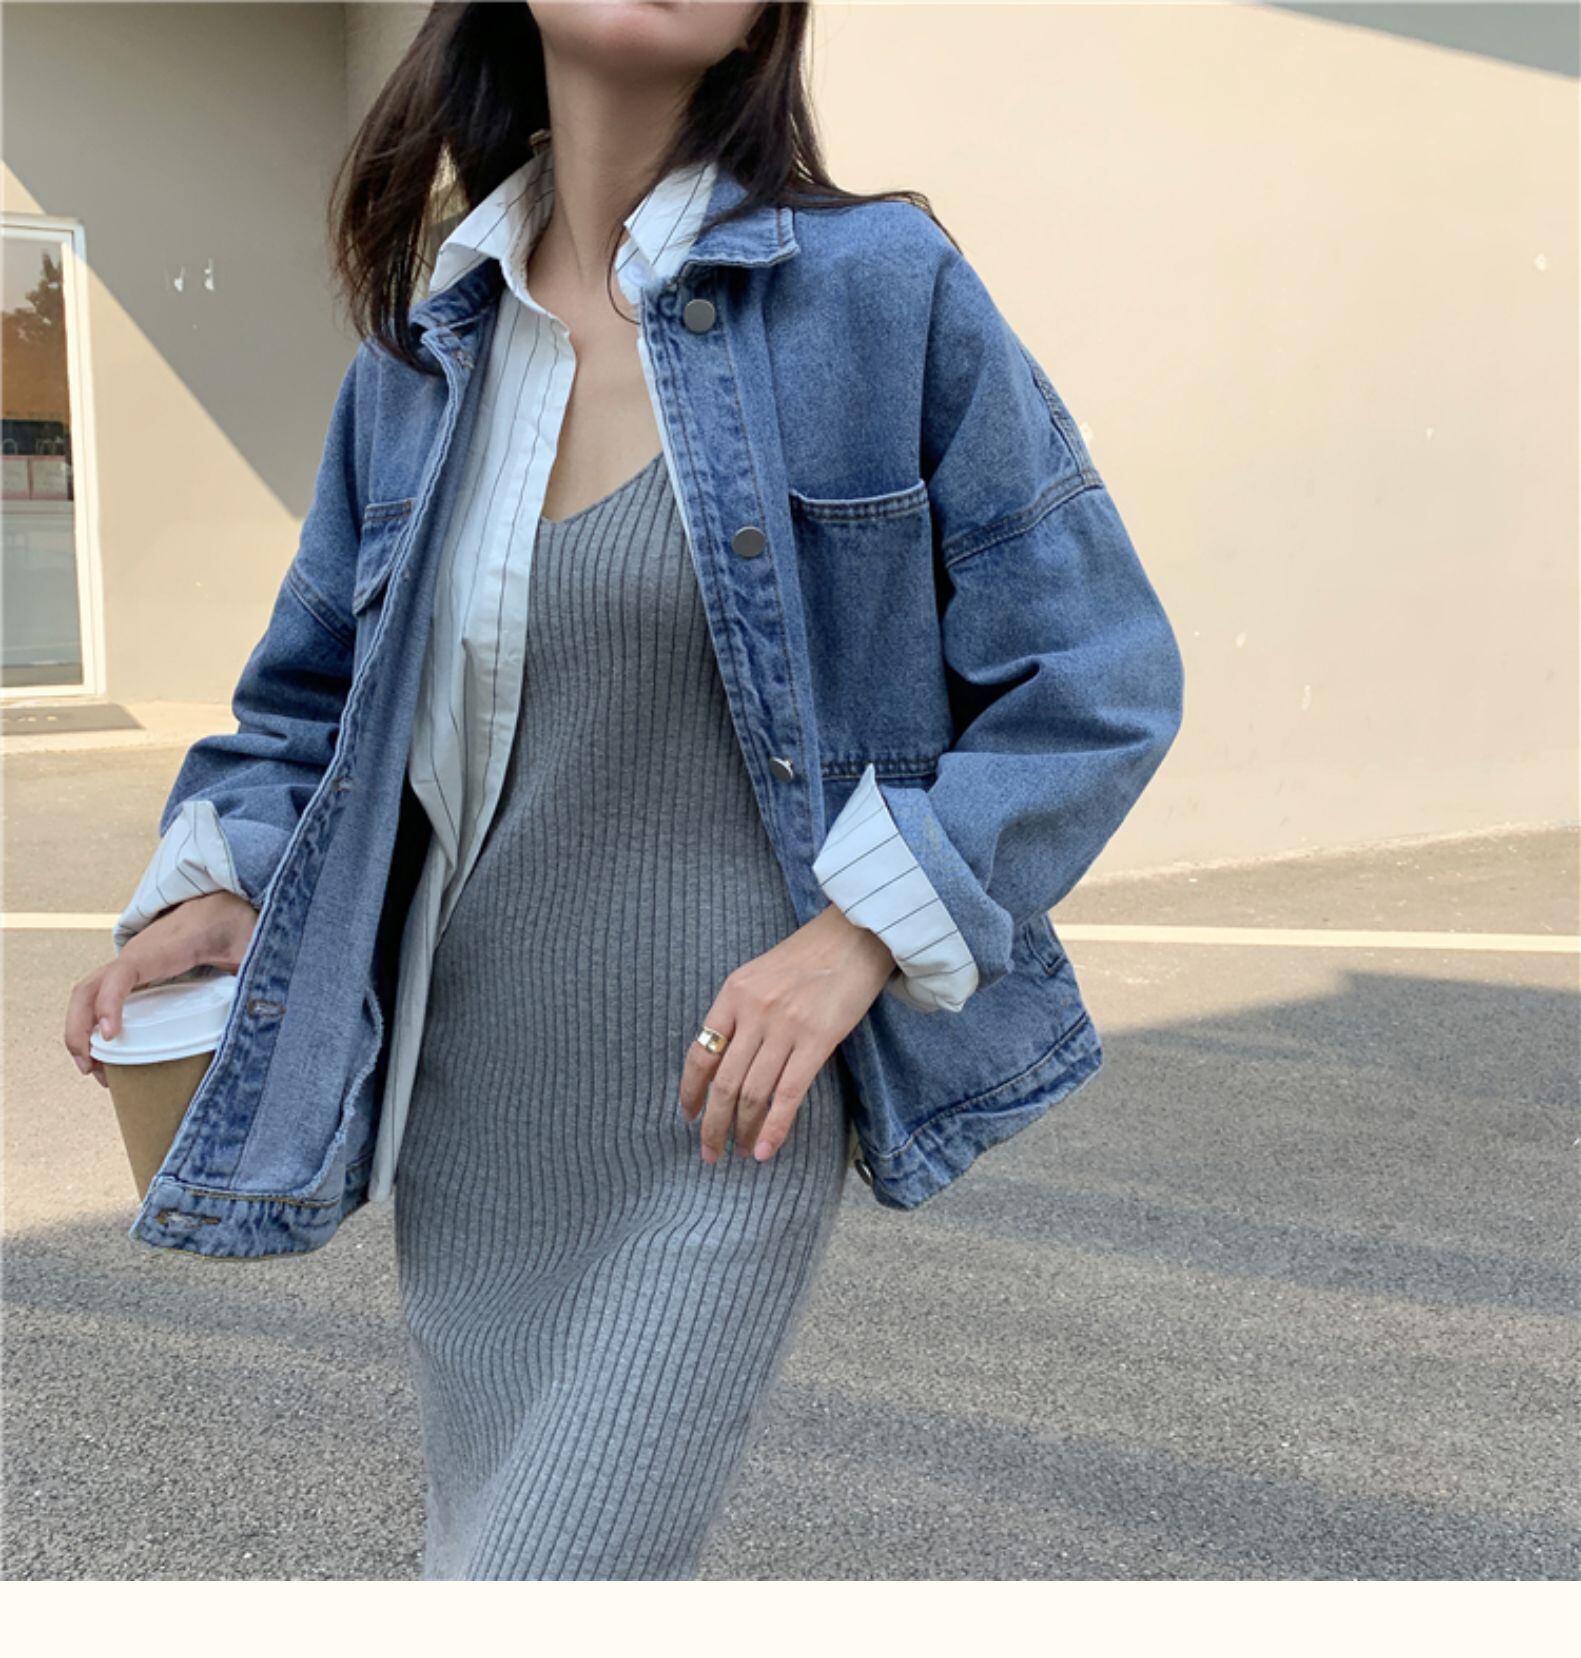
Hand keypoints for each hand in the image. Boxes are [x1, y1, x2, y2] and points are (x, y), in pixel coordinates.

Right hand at [63, 891, 259, 1087]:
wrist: (227, 902)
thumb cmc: (236, 921)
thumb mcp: (251, 944)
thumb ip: (259, 967)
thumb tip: (269, 1006)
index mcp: (163, 948)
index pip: (122, 973)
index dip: (110, 1004)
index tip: (110, 1036)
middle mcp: (138, 954)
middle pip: (88, 988)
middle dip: (78, 1029)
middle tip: (91, 1068)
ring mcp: (133, 963)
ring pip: (88, 993)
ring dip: (79, 1030)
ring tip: (93, 1070)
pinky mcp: (137, 973)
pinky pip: (102, 995)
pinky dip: (93, 1022)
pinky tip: (107, 1052)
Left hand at [678, 902, 895, 1164]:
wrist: (857, 935)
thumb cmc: (810, 955)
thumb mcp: (760, 973)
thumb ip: (741, 1011)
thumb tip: (725, 1059)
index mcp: (733, 993)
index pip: (699, 1053)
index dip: (690, 1092)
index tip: (689, 1116)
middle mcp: (753, 1011)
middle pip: (722, 1082)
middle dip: (711, 1124)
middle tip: (708, 1152)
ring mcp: (784, 1026)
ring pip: (752, 1093)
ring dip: (741, 1130)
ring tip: (738, 1151)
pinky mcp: (817, 1040)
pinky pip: (788, 1094)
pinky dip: (773, 1127)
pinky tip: (764, 1150)